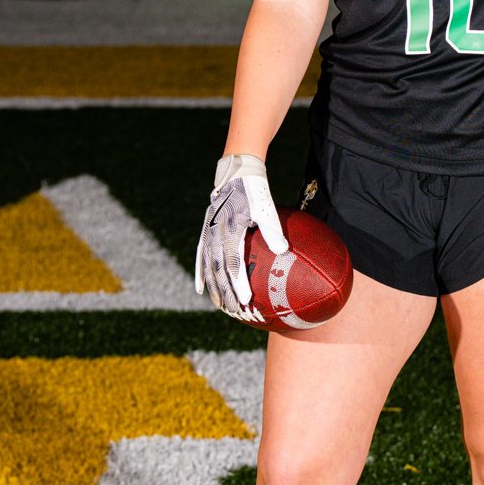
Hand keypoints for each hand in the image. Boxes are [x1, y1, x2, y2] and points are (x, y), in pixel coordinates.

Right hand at [194, 153, 288, 320]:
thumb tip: (283, 251)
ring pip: (208, 266)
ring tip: (220, 306)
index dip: (238, 283)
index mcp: (229, 229)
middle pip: (218, 269)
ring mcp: (208, 233)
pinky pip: (200, 256)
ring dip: (213, 287)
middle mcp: (215, 233)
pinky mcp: (205, 232)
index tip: (246, 300)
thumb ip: (273, 230)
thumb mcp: (266, 208)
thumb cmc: (255, 192)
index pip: (233, 262)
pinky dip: (200, 273)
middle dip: (226, 292)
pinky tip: (201, 290)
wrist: (236, 173)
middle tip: (235, 311)